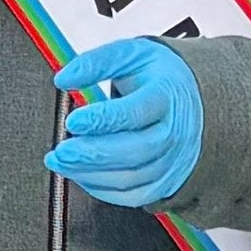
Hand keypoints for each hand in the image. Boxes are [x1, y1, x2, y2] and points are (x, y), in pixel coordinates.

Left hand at [45, 39, 203, 209]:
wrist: (189, 102)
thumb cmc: (155, 78)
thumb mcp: (130, 54)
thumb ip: (96, 62)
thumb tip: (63, 79)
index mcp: (166, 96)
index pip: (136, 112)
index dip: (103, 119)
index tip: (72, 120)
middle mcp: (175, 133)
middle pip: (136, 151)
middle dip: (93, 154)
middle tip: (60, 150)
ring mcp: (172, 162)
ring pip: (131, 178)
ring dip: (90, 174)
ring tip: (60, 161)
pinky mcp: (164, 183)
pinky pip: (130, 196)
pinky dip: (100, 189)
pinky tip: (80, 174)